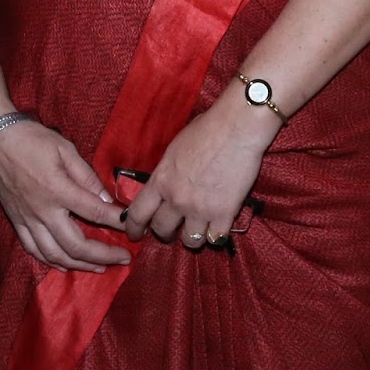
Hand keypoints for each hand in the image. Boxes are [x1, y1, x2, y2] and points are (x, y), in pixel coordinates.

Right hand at [0, 121, 128, 272]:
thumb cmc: (31, 138)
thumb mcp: (64, 148)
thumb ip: (86, 175)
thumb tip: (106, 199)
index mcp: (57, 189)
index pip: (94, 212)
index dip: (116, 221)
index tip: (131, 227)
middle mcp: (43, 210)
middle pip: (76, 245)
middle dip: (103, 256)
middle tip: (123, 258)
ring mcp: (28, 218)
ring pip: (55, 254)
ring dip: (80, 265)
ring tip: (100, 268)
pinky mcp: (16, 220)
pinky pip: (34, 250)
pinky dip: (52, 261)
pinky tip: (66, 264)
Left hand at [123, 97, 268, 248]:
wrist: (235, 128)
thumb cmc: (205, 130)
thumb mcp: (174, 150)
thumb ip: (166, 173)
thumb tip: (164, 186)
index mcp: (161, 179)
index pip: (138, 212)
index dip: (134, 227)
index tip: (135, 234)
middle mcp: (176, 198)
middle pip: (162, 230)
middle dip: (165, 233)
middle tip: (171, 230)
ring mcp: (200, 209)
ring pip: (190, 241)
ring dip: (192, 237)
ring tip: (197, 229)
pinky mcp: (224, 214)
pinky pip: (215, 239)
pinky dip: (216, 235)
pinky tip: (217, 226)